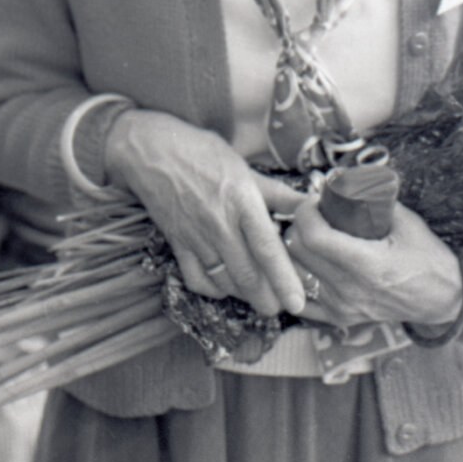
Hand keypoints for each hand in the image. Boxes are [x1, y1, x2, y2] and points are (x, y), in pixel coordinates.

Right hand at [104, 109, 306, 316]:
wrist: (151, 152)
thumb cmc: (203, 154)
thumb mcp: (246, 169)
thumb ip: (278, 194)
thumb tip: (311, 205)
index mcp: (242, 203)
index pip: (267, 249)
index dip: (284, 279)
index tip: (297, 303)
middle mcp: (220, 225)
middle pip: (247, 275)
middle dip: (266, 299)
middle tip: (281, 308)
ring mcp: (196, 237)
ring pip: (223, 280)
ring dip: (243, 295)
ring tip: (259, 299)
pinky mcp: (177, 244)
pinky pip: (196, 278)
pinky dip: (213, 289)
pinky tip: (225, 286)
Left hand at [283, 194, 462, 329]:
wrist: (443, 298)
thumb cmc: (428, 258)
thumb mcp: (407, 222)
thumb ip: (376, 200)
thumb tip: (344, 181)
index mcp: (368, 264)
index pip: (314, 236)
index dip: (305, 212)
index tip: (313, 200)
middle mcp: (350, 289)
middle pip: (298, 252)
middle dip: (298, 226)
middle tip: (312, 214)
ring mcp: (342, 307)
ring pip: (294, 273)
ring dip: (296, 251)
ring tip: (311, 236)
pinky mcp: (340, 318)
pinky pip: (301, 298)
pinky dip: (299, 278)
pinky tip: (310, 264)